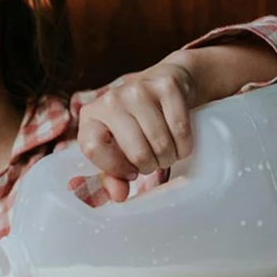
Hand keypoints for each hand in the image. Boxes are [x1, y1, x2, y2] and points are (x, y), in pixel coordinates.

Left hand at [75, 59, 197, 201]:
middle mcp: (111, 99)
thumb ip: (113, 174)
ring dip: (169, 157)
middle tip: (153, 160)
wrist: (165, 80)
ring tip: (166, 151)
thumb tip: (118, 196)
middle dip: (151, 165)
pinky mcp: (166, 86)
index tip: (130, 172)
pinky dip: (184, 145)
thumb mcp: (118, 146)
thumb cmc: (136, 121)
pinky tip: (179, 142)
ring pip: (161, 144)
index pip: (92, 148)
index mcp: (91, 115)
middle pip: (137, 152)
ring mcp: (139, 90)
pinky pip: (181, 130)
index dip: (115, 168)